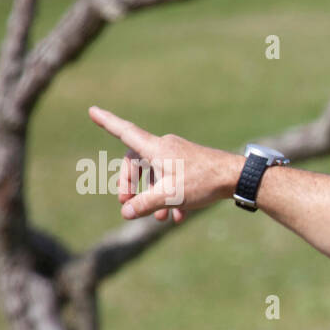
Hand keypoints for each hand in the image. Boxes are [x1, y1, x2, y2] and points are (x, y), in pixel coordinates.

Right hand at [88, 106, 240, 221]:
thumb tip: (126, 212)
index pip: (125, 132)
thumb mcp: (169, 196)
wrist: (237, 178)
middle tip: (128, 206)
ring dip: (153, 196)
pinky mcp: (191, 164)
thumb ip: (144, 204)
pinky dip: (171, 196)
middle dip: (131, 185)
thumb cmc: (202, 182)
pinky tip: (177, 218)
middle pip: (136, 162)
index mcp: (155, 148)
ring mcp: (179, 155)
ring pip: (156, 175)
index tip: (92, 110)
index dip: (107, 122)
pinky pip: (173, 179)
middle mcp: (165, 147)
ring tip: (159, 219)